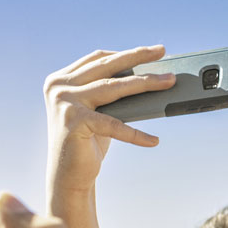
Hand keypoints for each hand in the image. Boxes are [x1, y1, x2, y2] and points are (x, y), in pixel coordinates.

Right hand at [44, 46, 175, 196]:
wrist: (68, 176)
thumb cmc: (88, 142)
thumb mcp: (100, 111)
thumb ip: (111, 93)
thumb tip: (150, 79)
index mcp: (61, 79)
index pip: (98, 59)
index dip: (126, 53)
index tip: (151, 50)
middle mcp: (59, 87)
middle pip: (107, 67)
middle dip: (139, 58)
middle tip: (163, 51)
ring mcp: (64, 103)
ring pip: (114, 88)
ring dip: (145, 83)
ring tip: (169, 82)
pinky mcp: (74, 122)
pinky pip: (115, 124)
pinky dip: (136, 134)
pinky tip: (154, 140)